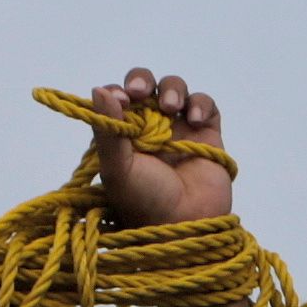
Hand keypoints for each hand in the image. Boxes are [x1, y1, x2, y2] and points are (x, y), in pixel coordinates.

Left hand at [90, 70, 239, 227]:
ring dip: (172, 90)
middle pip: (145, 86)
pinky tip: (195, 119)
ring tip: (171, 107)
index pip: (117, 100)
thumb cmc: (145, 202)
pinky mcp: (207, 134)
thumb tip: (98, 88)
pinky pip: (205, 105)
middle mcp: (149, 129)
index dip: (118, 93)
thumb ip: (107, 130)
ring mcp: (180, 129)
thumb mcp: (118, 169)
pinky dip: (200, 104)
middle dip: (142, 81)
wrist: (186, 226)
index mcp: (123, 136)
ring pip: (175, 90)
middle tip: (140, 92)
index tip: (120, 98)